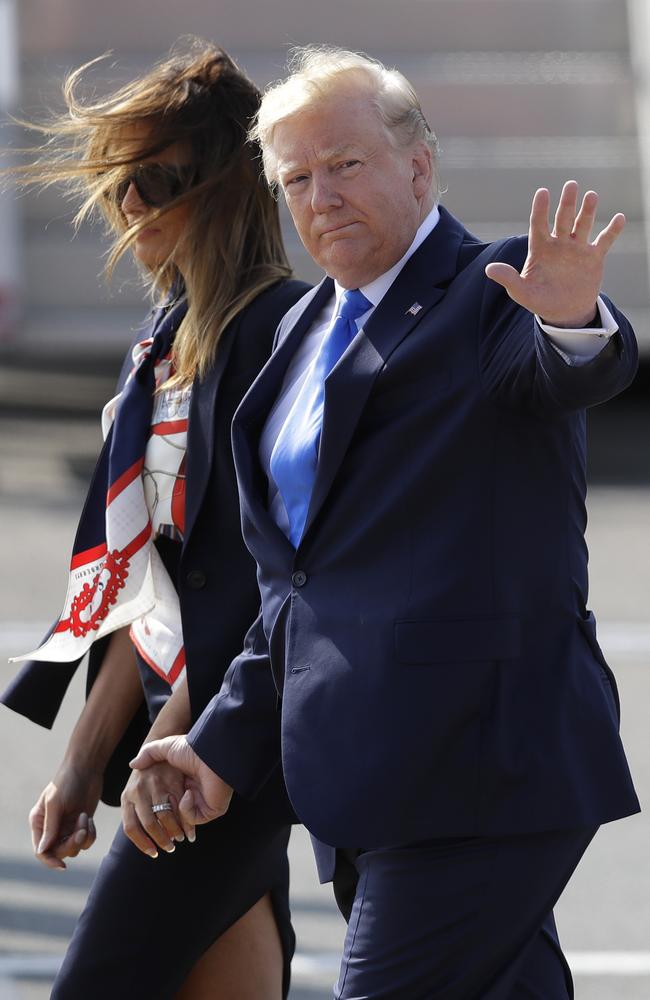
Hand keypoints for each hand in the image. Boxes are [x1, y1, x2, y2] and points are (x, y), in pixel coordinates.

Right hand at [29, 763, 101, 869]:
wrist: (87, 768)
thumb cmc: (67, 781)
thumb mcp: (56, 803)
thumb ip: (50, 827)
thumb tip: (42, 851)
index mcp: (39, 823)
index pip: (41, 851)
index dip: (50, 861)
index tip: (62, 866)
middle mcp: (52, 828)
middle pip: (59, 852)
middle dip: (72, 843)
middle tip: (81, 829)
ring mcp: (67, 827)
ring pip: (75, 848)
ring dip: (83, 836)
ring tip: (85, 817)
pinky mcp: (82, 825)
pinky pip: (87, 840)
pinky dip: (90, 833)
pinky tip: (90, 819)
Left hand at [121, 760, 195, 857]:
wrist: (160, 746)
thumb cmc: (147, 775)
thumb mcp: (135, 791)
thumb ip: (135, 811)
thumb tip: (141, 837)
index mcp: (127, 797)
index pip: (131, 828)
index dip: (143, 844)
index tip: (153, 853)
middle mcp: (139, 791)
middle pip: (150, 825)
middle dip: (162, 840)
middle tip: (170, 848)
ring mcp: (156, 785)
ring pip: (166, 817)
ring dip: (176, 832)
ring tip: (181, 838)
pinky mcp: (172, 780)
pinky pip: (180, 806)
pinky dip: (187, 821)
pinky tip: (190, 830)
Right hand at [130, 736, 232, 826]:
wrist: (210, 753)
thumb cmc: (191, 749)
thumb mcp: (166, 748)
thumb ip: (149, 754)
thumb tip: (132, 765)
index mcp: (180, 782)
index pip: (164, 802)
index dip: (152, 805)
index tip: (144, 804)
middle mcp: (190, 795)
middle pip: (170, 816)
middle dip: (159, 818)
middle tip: (152, 813)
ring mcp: (199, 805)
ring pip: (178, 823)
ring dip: (171, 816)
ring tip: (171, 802)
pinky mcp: (207, 812)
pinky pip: (190, 818)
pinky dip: (186, 809)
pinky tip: (189, 793)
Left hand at [485, 180, 624, 327]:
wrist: (564, 312)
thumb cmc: (539, 300)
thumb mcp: (521, 292)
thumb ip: (508, 278)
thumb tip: (489, 269)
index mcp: (540, 248)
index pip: (539, 223)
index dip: (540, 208)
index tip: (542, 192)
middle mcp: (559, 243)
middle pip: (563, 218)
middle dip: (567, 202)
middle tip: (571, 185)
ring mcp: (577, 248)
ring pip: (582, 224)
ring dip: (587, 210)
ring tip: (591, 195)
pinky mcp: (594, 257)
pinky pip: (604, 240)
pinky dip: (612, 230)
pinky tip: (619, 218)